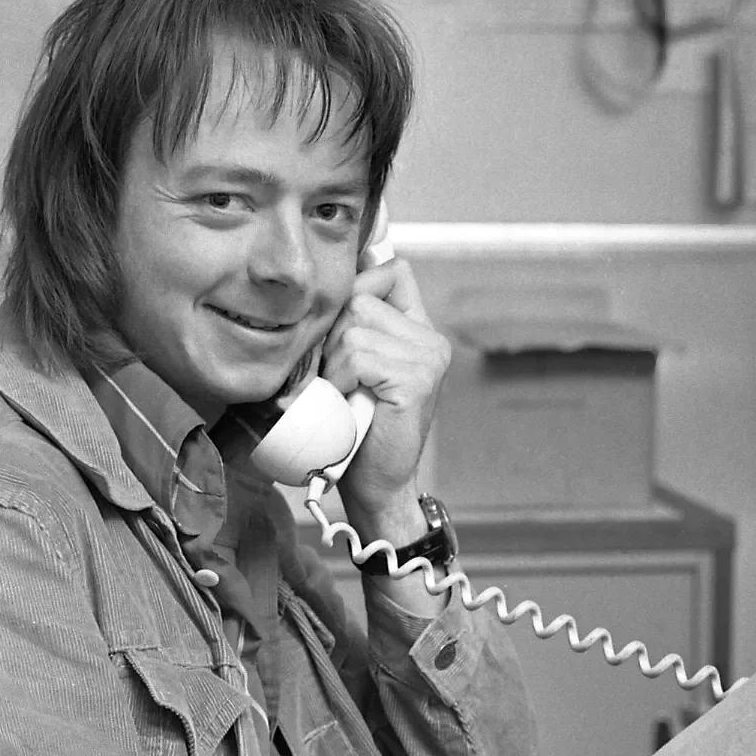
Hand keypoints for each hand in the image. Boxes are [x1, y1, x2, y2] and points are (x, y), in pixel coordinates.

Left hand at [319, 254, 450, 522]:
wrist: (375, 484)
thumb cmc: (356, 428)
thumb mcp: (354, 367)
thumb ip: (352, 327)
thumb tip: (324, 284)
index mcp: (420, 330)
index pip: (392, 271)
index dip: (359, 286)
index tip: (338, 326)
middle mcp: (430, 339)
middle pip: (362, 297)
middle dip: (333, 335)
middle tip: (334, 377)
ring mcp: (428, 357)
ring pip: (356, 327)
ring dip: (334, 363)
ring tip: (341, 393)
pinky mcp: (417, 379)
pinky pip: (360, 354)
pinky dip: (341, 379)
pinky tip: (348, 401)